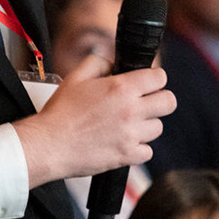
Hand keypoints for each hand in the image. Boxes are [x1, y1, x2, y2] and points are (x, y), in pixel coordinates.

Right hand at [15, 52, 174, 185]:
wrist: (49, 145)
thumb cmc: (60, 112)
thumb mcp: (76, 77)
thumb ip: (100, 63)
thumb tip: (114, 65)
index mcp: (121, 87)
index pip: (160, 77)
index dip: (154, 78)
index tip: (146, 83)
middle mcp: (131, 110)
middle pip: (169, 102)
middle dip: (158, 100)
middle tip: (144, 103)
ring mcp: (131, 135)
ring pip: (158, 127)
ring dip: (146, 125)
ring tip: (127, 125)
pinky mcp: (128, 155)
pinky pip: (147, 151)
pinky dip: (138, 148)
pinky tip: (123, 142)